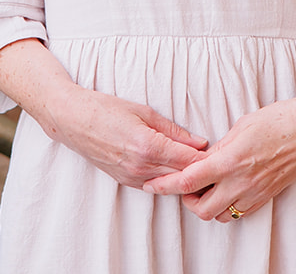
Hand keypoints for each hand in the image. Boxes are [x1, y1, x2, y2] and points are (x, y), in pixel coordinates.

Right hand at [45, 87, 210, 189]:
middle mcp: (141, 167)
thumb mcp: (144, 111)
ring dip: (185, 179)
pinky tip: (177, 172)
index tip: (222, 153)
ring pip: (169, 185)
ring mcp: (132, 177)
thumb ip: (174, 130)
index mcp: (149, 146)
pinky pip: (154, 185)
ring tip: (202, 170)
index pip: (189, 161)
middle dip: (201, 172)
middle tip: (219, 164)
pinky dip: (168, 180)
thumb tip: (200, 142)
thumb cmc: (106, 108)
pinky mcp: (125, 181)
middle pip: (182, 177)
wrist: (73, 120)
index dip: (208, 159)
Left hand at [142, 87, 295, 221]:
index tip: (152, 185)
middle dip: (186, 201)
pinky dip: (227, 206)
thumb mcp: (242, 125)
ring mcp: (256, 192)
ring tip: (205, 188)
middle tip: (183, 185)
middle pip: (200, 208)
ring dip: (207, 206)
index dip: (166, 185)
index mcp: (230, 160)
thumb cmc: (279, 119)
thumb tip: (203, 158)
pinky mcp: (268, 196)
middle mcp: (241, 182)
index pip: (188, 181)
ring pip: (220, 215)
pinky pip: (240, 212)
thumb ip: (219, 146)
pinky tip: (225, 189)